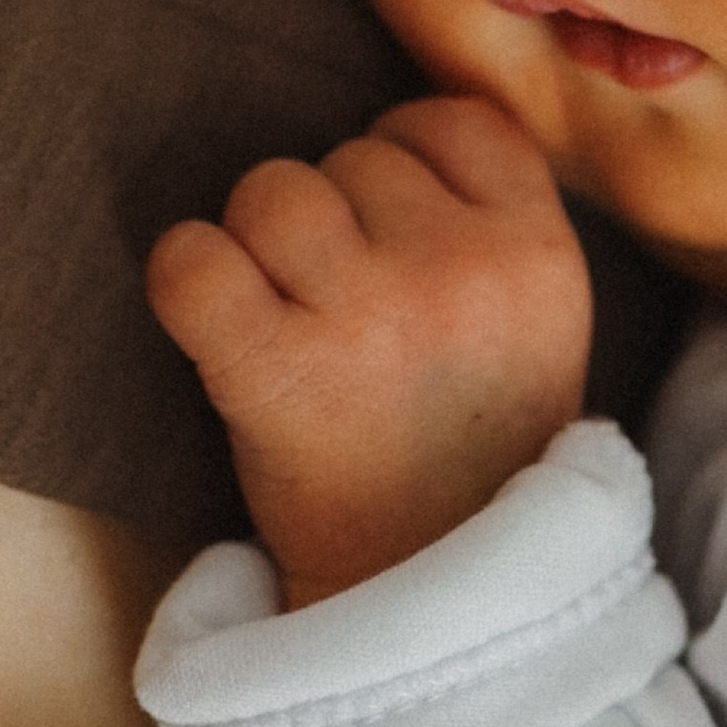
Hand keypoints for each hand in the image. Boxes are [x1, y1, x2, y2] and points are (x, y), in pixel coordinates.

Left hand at [147, 93, 592, 603]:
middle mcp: (464, 272)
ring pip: (273, 190)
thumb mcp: (540, 327)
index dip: (405, 154)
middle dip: (334, 217)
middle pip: (353, 156)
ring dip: (259, 241)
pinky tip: (214, 319)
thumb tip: (390, 132)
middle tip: (346, 308)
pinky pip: (192, 261)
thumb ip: (494, 227)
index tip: (390, 222)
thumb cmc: (472, 452)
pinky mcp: (277, 371)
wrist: (434, 603)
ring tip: (285, 314)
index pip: (454, 122)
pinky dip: (184, 278)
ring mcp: (370, 318)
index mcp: (542, 256)